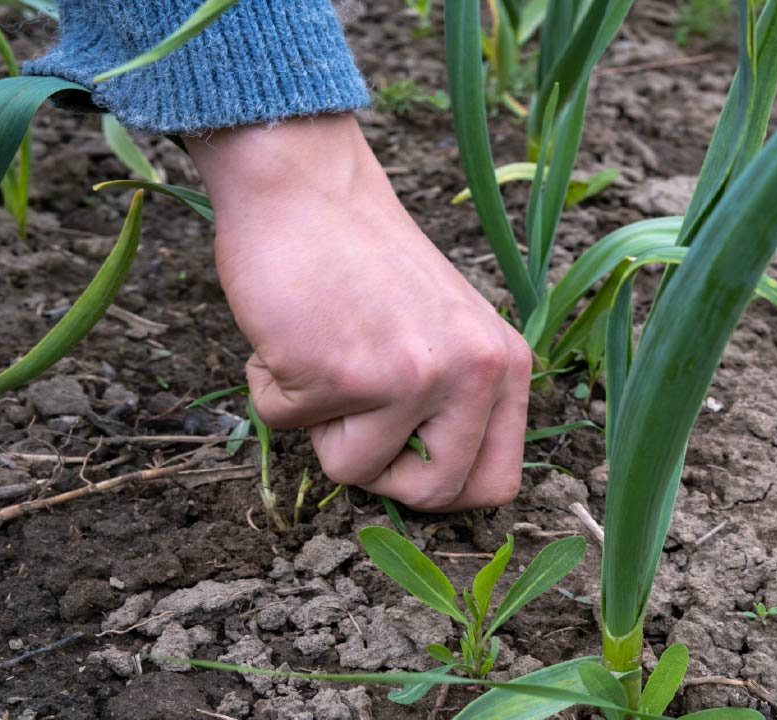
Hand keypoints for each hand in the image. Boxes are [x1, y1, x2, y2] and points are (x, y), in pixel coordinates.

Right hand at [188, 114, 530, 511]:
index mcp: (506, 364)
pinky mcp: (341, 375)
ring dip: (319, 423)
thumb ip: (458, 399)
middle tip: (355, 415)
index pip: (497, 483)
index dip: (445, 489)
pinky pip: (284, 425)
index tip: (406, 463)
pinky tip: (289, 331)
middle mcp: (473, 373)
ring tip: (322, 353)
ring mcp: (410, 376)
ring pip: (351, 471)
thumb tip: (441, 487)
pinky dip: (269, 386)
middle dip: (380, 472)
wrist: (307, 188)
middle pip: (434, 495)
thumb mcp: (449, 328)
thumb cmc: (366, 260)